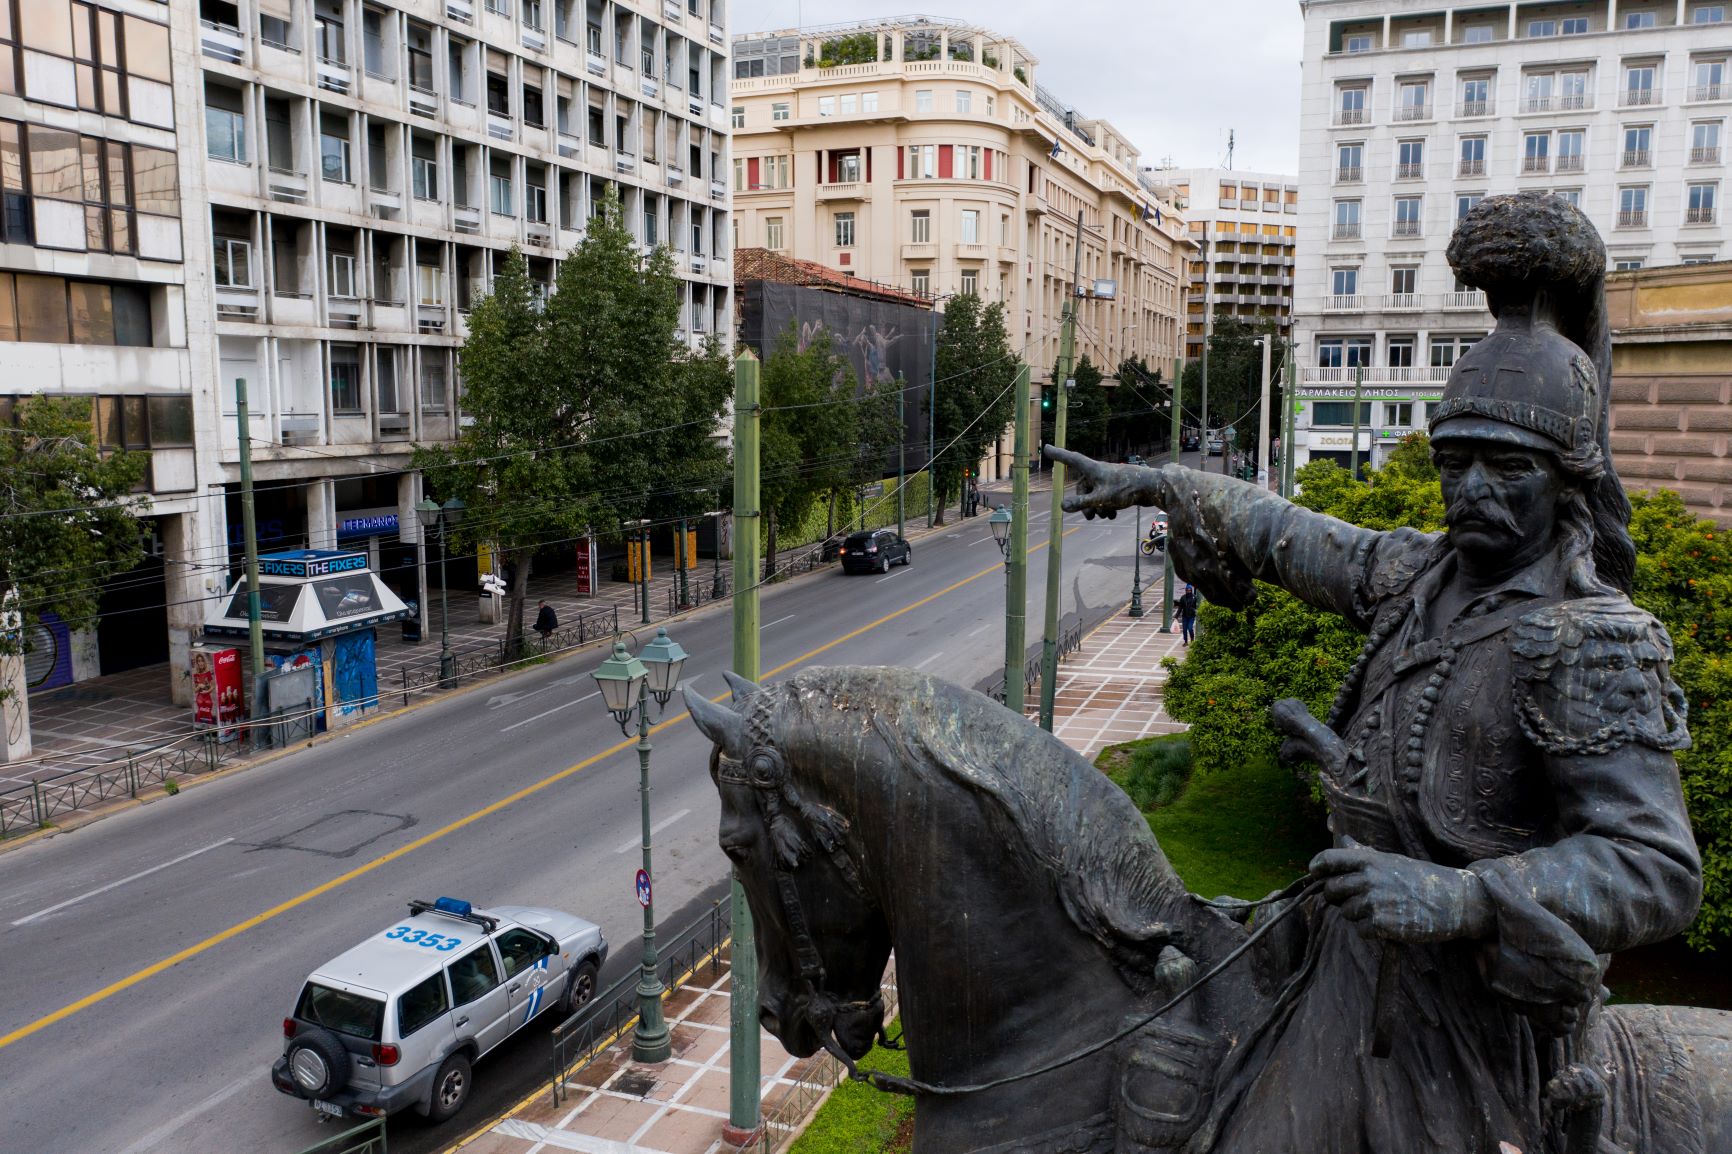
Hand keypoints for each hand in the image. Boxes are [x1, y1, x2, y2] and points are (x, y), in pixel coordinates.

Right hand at [1045, 445, 1159, 519]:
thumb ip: (1081, 503)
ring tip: (1105, 516)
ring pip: (1094, 494)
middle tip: (1089, 518)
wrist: (1153, 488)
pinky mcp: (1118, 486)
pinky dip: (1106, 506)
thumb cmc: (1127, 489)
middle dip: (1083, 503)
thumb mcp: (1101, 499)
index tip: (1046, 448)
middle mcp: (1099, 472)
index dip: (1058, 455)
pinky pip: (1105, 496)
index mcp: (1093, 469)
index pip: (1071, 459)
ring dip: (1096, 507)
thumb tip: (1062, 506)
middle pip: (1082, 486)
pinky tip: (1113, 515)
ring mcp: (1109, 479)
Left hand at [1309, 838, 1492, 943]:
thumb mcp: (1392, 860)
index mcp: (1370, 860)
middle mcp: (1368, 879)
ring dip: (1358, 914)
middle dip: (1337, 897)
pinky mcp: (1381, 924)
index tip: (1315, 873)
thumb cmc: (1422, 879)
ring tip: (1382, 909)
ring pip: (1345, 912)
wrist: (1454, 901)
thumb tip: (1344, 840)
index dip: (1317, 867)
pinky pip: (1360, 930)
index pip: (1329, 860)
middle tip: (1354, 898)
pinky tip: (1389, 923)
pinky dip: (1370, 930)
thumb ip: (1364, 854)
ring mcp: (1374, 902)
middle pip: (1330, 890)